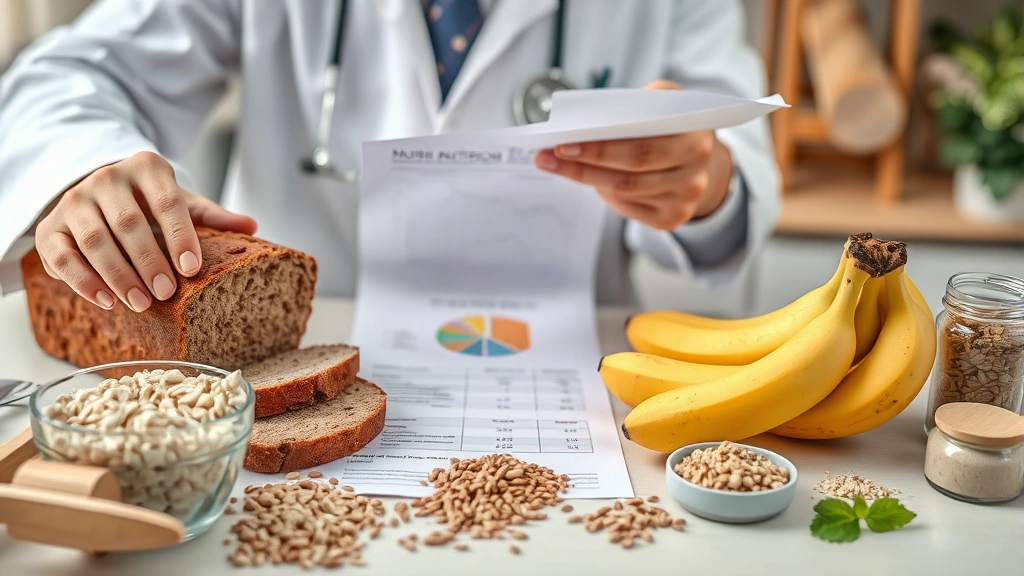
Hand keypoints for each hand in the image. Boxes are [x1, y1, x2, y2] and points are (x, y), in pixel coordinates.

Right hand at [35, 151, 256, 311]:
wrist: (100, 196)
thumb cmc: (149, 203)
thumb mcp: (182, 203)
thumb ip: (212, 216)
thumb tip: (252, 226)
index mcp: (146, 167)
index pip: (167, 202)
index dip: (180, 237)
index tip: (192, 269)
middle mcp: (106, 178)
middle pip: (128, 224)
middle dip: (149, 262)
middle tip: (167, 293)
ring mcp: (74, 201)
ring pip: (95, 241)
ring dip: (119, 276)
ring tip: (142, 302)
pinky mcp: (51, 228)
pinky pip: (62, 257)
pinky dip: (84, 282)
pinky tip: (108, 301)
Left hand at [534, 80, 733, 230]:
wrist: (697, 156)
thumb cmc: (669, 124)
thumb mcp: (664, 100)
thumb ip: (638, 102)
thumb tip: (590, 119)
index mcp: (695, 137)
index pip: (640, 146)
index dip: (599, 148)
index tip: (562, 143)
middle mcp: (694, 173)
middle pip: (630, 173)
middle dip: (583, 165)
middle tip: (548, 158)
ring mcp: (684, 200)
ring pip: (624, 191)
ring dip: (586, 178)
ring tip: (557, 165)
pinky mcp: (671, 218)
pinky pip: (628, 207)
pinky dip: (605, 192)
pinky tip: (589, 179)